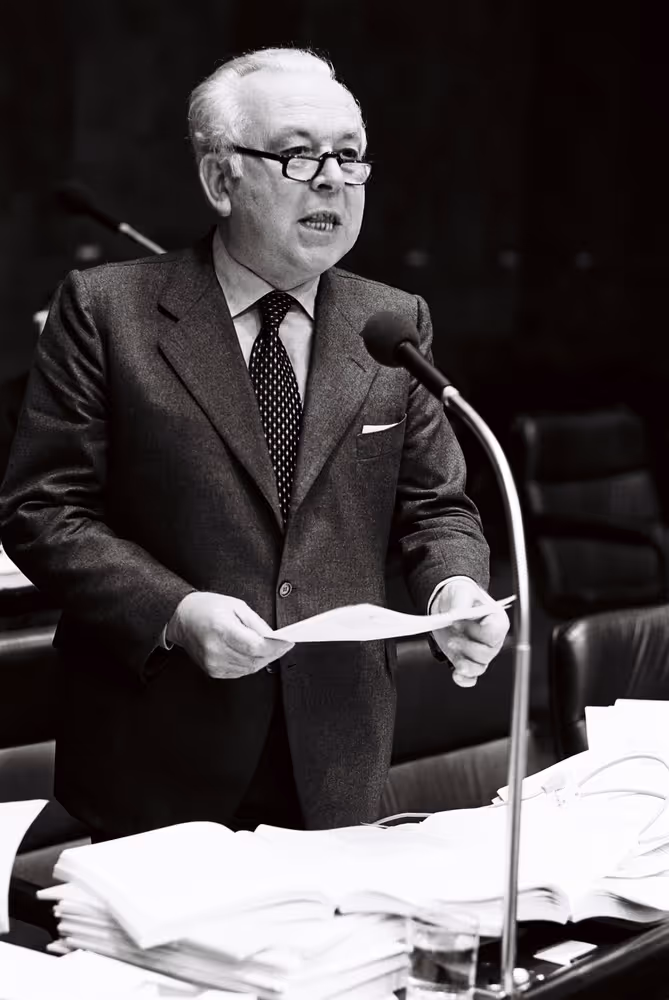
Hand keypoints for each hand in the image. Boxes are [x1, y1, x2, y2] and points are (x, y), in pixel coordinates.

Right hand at [166, 592, 294, 678]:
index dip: (275, 646)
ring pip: (250, 668)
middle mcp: (216, 649)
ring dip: (264, 659)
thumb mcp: (236, 606)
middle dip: (273, 653)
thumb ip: (257, 623)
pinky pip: (240, 671)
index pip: (255, 646)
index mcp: (221, 630)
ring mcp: (213, 663)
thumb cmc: (207, 608)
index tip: (288, 642)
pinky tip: (254, 654)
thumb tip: (274, 637)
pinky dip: (251, 663)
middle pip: (255, 659)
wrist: (182, 618)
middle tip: (284, 645)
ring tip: (271, 648)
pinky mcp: (213, 670)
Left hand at [430, 578, 508, 687]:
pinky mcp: (468, 661)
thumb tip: (456, 614)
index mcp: (496, 621)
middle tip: (451, 635)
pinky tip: (456, 674)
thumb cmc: (461, 596)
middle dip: (467, 647)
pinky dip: (464, 679)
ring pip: (479, 667)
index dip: (476, 631)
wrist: (448, 603)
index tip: (460, 621)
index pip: (494, 633)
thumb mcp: (461, 590)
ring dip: (463, 663)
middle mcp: (492, 640)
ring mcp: (480, 652)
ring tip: (451, 648)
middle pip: (487, 654)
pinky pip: (471, 678)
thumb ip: (461, 600)